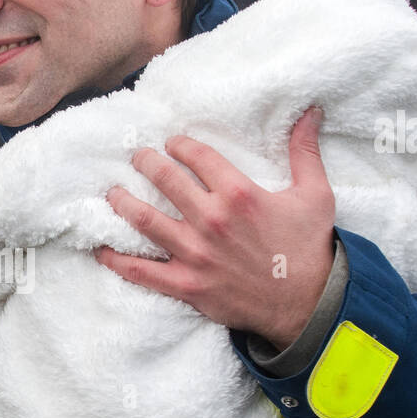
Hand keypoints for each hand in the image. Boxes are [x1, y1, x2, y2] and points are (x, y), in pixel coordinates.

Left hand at [95, 108, 335, 351]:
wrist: (307, 304)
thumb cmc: (309, 248)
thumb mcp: (315, 194)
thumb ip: (305, 151)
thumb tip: (310, 112)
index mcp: (239, 193)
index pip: (197, 156)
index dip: (180, 145)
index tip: (172, 143)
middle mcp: (211, 220)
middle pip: (165, 180)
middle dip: (146, 162)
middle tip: (137, 157)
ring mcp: (194, 253)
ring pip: (144, 220)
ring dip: (123, 202)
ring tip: (113, 192)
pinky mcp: (186, 284)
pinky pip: (141, 271)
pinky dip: (116, 260)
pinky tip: (101, 248)